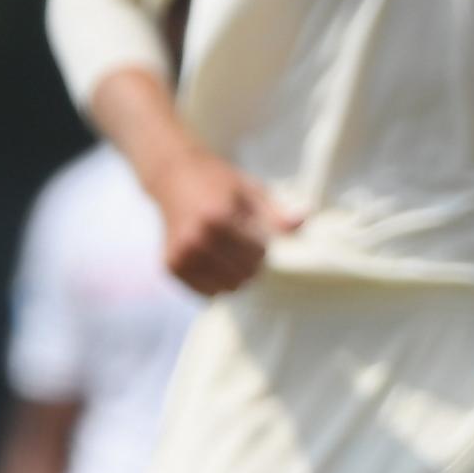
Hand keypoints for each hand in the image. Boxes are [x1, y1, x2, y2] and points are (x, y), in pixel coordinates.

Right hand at [153, 147, 300, 294]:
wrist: (174, 178)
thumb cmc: (219, 183)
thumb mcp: (251, 190)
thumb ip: (276, 213)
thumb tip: (304, 221)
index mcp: (218, 219)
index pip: (258, 254)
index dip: (263, 246)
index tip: (255, 232)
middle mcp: (195, 240)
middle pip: (244, 274)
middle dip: (252, 263)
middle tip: (243, 244)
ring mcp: (180, 256)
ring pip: (227, 288)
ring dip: (236, 276)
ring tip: (229, 253)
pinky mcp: (170, 267)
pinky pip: (206, 294)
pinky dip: (216, 284)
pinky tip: (214, 262)